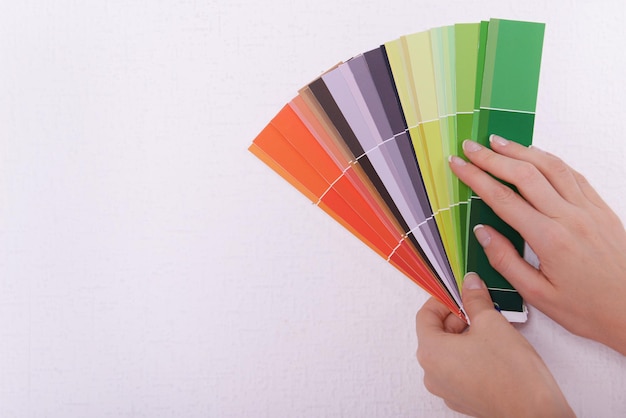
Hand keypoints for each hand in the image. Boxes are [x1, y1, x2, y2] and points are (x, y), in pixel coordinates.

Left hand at [416, 273, 573, 417]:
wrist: (534, 413)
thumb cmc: (512, 374)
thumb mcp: (491, 322)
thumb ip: (475, 299)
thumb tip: (470, 284)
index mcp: (431, 353)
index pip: (425, 316)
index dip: (443, 300)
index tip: (459, 293)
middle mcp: (432, 374)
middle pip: (436, 334)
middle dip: (457, 317)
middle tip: (478, 309)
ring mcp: (446, 389)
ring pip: (448, 352)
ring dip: (465, 336)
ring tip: (489, 330)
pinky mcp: (462, 398)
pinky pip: (458, 369)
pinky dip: (469, 355)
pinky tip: (492, 351)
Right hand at [449, 136, 625, 354]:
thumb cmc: (589, 310)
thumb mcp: (538, 296)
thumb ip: (505, 261)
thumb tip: (482, 232)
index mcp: (549, 239)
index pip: (502, 199)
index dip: (475, 177)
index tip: (458, 164)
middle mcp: (569, 217)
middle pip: (524, 174)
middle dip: (492, 157)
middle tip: (470, 146)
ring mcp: (588, 209)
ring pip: (551, 166)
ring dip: (521, 150)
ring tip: (498, 142)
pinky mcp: (601, 209)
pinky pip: (573, 175)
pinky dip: (551, 160)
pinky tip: (537, 156)